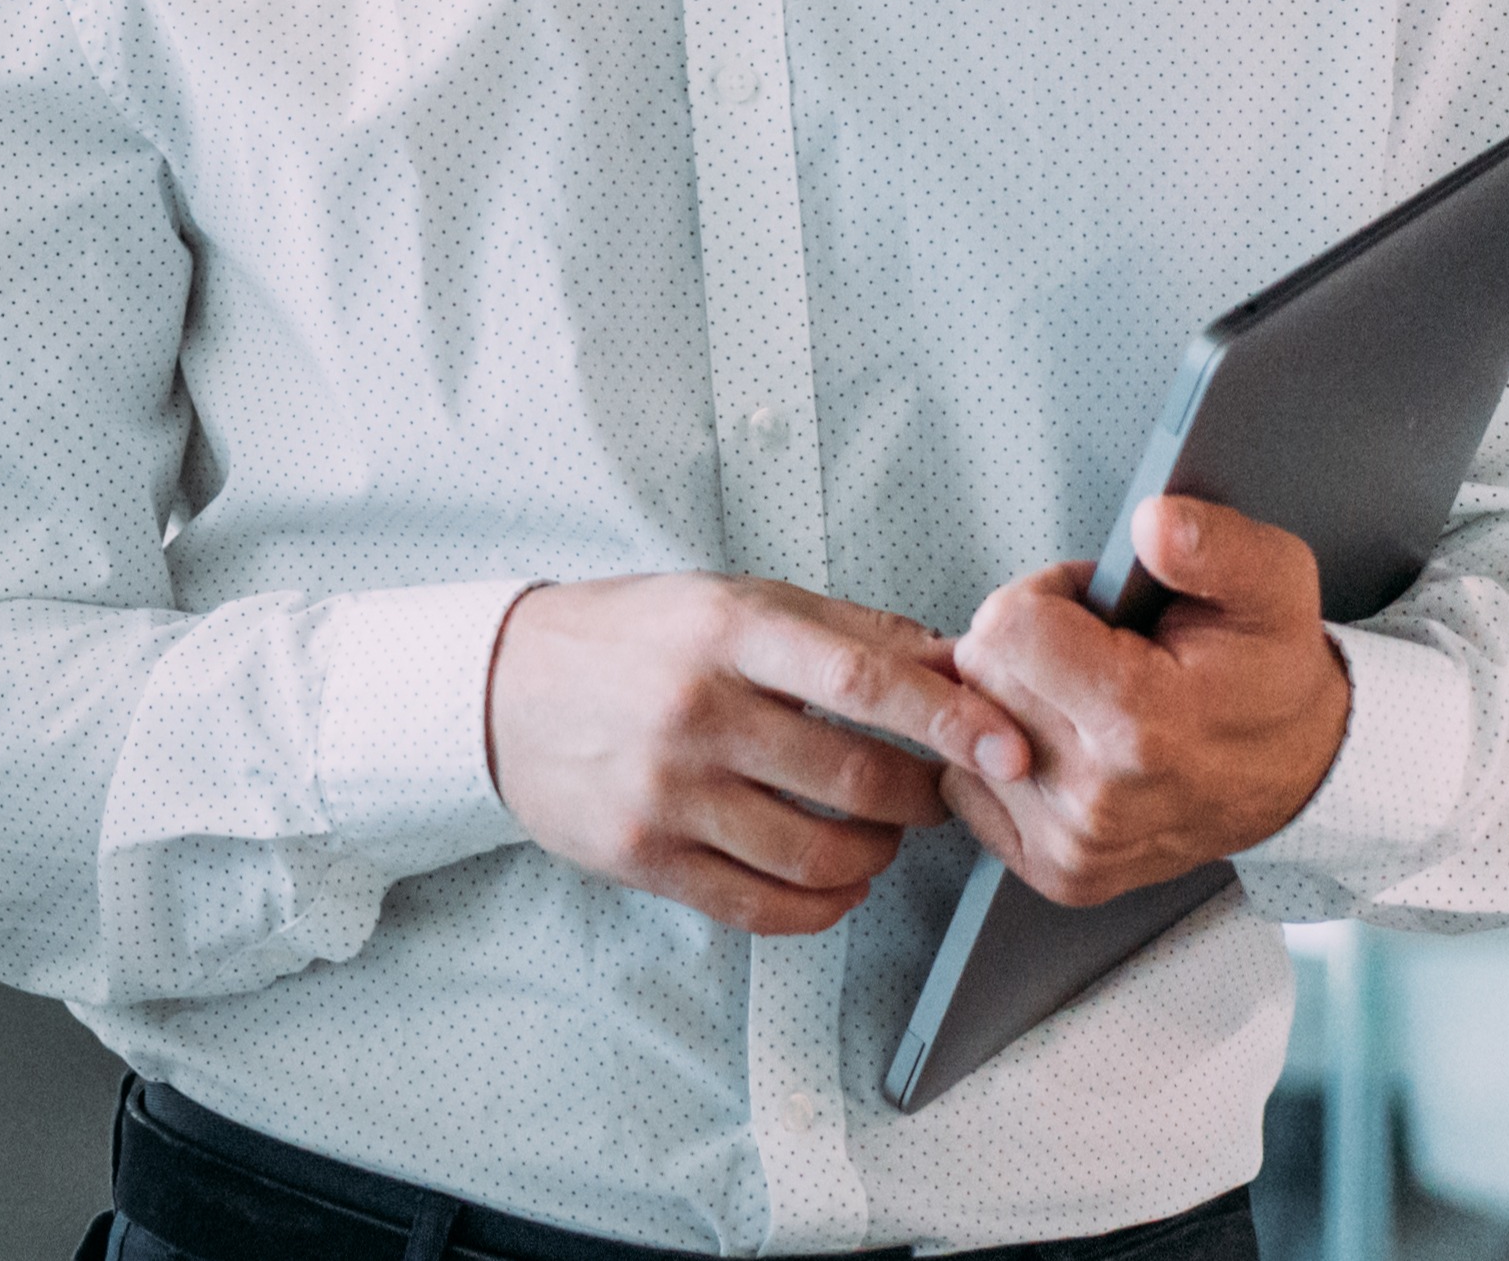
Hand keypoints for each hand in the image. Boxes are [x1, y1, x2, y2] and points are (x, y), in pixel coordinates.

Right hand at [485, 573, 1037, 936]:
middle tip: (936, 793)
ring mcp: (667, 793)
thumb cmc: (632, 637)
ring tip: (877, 836)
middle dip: (924, 798)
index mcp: (725, 633)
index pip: (862, 682)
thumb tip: (958, 665)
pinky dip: (824, 905)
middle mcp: (696, 712)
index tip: (1009, 748)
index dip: (950, 721)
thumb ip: (848, 632)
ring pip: (819, 856)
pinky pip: (763, 907)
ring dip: (877, 856)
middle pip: (856, 781)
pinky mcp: (644, 857)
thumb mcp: (733, 601)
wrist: (499, 688)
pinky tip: (835, 880)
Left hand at [936, 496, 1350, 905]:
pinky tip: (1067, 747)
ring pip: (968, 733)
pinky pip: (969, 788)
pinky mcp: (1059, 873)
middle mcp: (1099, 797)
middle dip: (1025, 647)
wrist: (1301, 770)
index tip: (1095, 611)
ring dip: (1014, 704)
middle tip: (1095, 654)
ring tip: (1088, 702)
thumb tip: (1150, 523)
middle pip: (979, 676)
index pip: (1004, 627)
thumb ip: (1212, 541)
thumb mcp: (1271, 581)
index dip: (1045, 598)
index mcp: (1139, 722)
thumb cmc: (1270, 671)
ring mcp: (1076, 845)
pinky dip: (1004, 759)